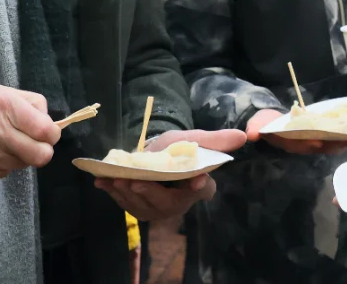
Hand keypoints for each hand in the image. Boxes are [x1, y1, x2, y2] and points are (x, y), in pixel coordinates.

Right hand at [0, 82, 60, 181]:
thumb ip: (29, 103)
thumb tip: (49, 121)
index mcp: (7, 107)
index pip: (48, 132)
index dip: (51, 133)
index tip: (46, 132)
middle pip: (41, 156)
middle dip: (41, 150)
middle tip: (31, 143)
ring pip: (21, 166)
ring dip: (18, 157)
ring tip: (1, 142)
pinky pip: (1, 174)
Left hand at [94, 129, 243, 219]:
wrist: (157, 156)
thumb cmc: (180, 148)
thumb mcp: (196, 139)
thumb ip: (216, 140)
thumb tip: (244, 136)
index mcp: (199, 186)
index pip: (203, 190)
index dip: (199, 187)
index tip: (196, 180)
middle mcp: (179, 203)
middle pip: (167, 203)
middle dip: (151, 193)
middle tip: (137, 180)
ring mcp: (158, 209)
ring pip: (143, 206)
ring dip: (128, 193)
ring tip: (116, 178)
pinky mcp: (139, 208)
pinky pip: (125, 204)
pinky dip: (113, 193)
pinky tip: (103, 181)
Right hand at [246, 109, 346, 154]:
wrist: (269, 122)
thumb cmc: (265, 123)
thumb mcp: (257, 124)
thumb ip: (255, 129)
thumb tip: (251, 135)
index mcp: (288, 143)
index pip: (299, 145)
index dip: (308, 143)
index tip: (317, 140)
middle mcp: (301, 145)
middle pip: (319, 147)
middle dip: (333, 143)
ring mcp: (310, 143)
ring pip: (328, 145)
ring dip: (342, 142)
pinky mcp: (318, 138)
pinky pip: (332, 140)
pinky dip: (342, 137)